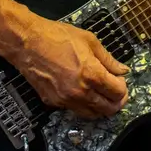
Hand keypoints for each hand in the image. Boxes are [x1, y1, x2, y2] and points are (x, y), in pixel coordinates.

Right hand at [0, 14, 129, 117]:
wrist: (27, 42)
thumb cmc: (58, 36)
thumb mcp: (89, 40)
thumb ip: (108, 59)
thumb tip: (123, 70)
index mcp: (92, 74)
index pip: (118, 93)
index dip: (123, 87)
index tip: (120, 80)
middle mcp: (81, 92)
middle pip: (108, 109)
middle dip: (117, 101)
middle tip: (116, 91)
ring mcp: (66, 100)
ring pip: (92, 115)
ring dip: (101, 107)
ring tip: (101, 95)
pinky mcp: (54, 103)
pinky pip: (74, 110)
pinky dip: (83, 105)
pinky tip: (82, 93)